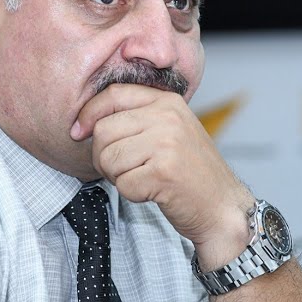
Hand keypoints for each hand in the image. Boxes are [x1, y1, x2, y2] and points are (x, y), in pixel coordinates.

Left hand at [72, 83, 253, 264]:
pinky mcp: (163, 172)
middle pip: (104, 130)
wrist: (223, 207)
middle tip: (125, 169)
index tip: (78, 132)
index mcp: (168, 102)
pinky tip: (153, 192)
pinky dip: (131, 194)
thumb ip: (139, 117)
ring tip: (143, 179)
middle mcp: (167, 117)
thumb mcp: (171, 131)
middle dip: (104, 156)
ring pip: (109, 158)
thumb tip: (86, 121)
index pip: (114, 95)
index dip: (89, 113)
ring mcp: (166, 143)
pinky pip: (122, 184)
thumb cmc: (192, 173)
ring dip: (118, 177)